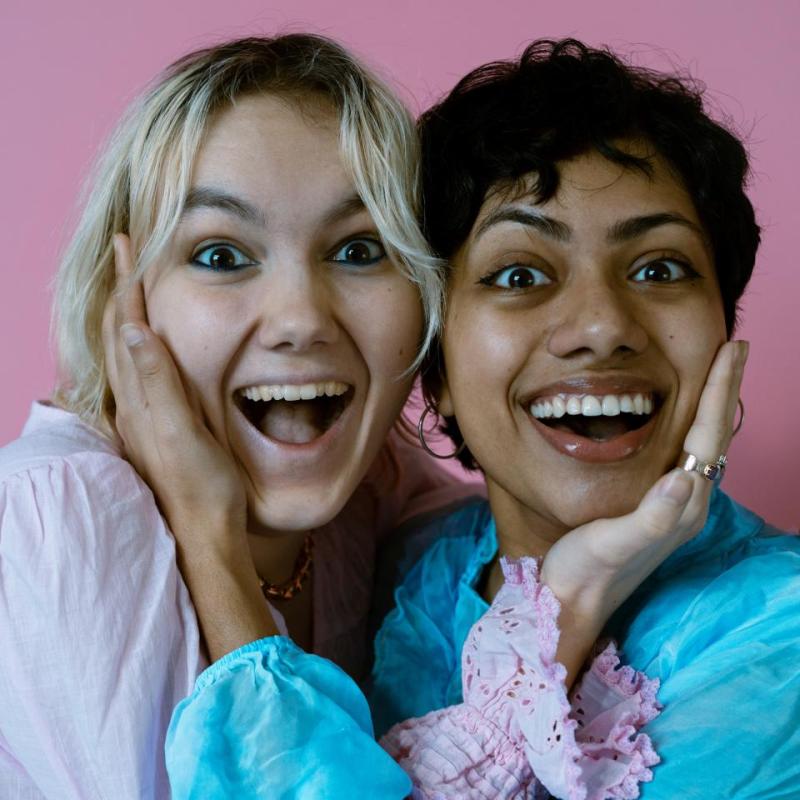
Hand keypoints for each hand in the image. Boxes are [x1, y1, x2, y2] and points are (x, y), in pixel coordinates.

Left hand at [102, 234, 277, 657]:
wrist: (205, 535)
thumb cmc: (203, 489)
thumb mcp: (183, 435)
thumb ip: (160, 385)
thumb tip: (134, 331)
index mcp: (141, 401)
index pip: (128, 329)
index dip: (129, 286)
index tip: (130, 244)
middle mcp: (135, 406)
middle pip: (121, 335)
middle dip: (122, 291)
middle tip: (129, 253)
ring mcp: (145, 419)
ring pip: (129, 354)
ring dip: (129, 315)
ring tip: (135, 286)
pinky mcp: (158, 430)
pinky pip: (142, 374)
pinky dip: (142, 345)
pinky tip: (152, 345)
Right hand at [541, 340, 746, 680]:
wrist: (571, 602)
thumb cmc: (586, 570)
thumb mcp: (614, 543)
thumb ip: (651, 516)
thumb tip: (683, 478)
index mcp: (682, 504)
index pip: (709, 434)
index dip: (719, 390)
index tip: (730, 349)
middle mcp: (686, 503)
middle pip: (715, 435)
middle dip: (724, 389)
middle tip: (732, 348)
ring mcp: (673, 505)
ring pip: (703, 444)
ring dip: (711, 405)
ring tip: (713, 373)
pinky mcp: (655, 507)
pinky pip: (683, 453)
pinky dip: (689, 424)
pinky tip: (679, 417)